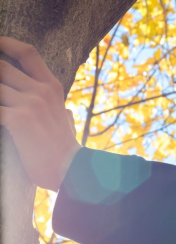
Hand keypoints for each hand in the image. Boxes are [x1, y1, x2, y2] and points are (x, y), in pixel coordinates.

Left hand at [0, 36, 81, 191]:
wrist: (71, 169)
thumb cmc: (67, 148)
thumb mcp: (68, 123)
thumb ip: (63, 112)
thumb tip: (64, 110)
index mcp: (52, 87)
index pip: (28, 53)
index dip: (6, 44)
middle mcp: (41, 90)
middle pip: (2, 66)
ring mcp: (30, 103)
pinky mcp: (18, 119)